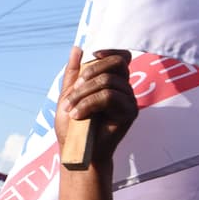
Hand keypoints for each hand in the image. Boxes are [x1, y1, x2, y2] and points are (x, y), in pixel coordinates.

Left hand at [54, 47, 137, 163]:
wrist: (77, 151)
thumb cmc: (72, 126)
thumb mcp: (68, 95)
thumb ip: (74, 72)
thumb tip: (77, 48)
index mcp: (112, 81)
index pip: (120, 57)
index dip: (108, 52)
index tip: (92, 56)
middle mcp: (124, 88)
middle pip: (117, 63)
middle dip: (90, 72)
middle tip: (73, 90)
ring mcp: (129, 100)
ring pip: (108, 81)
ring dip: (83, 93)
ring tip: (69, 109)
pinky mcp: (130, 112)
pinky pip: (109, 96)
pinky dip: (88, 103)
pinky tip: (77, 115)